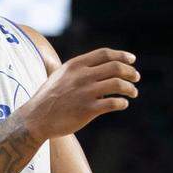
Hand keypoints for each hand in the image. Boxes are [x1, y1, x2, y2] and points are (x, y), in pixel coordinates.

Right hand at [21, 48, 139, 139]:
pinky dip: (122, 103)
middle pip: (116, 67)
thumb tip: (93, 65)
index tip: (131, 60)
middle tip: (136, 77)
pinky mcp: (88, 109)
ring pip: (118, 84)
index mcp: (76, 65)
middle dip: (131, 72)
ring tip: (133, 93)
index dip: (122, 55)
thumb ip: (76, 69)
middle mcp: (82, 76)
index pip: (105, 54)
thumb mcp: (59, 75)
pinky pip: (113, 103)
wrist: (36, 118)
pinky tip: (122, 104)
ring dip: (130, 88)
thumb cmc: (48, 98)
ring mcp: (85, 92)